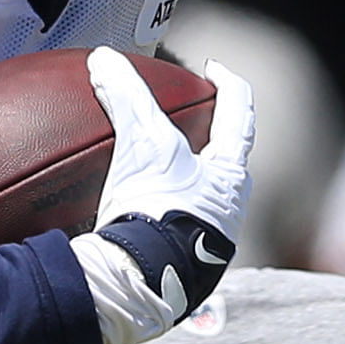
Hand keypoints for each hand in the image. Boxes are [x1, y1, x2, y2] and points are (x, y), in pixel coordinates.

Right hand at [73, 49, 253, 343]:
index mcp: (230, 176)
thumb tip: (105, 59)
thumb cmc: (157, 209)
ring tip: (153, 166)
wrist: (142, 283)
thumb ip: (126, 97)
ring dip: (183, 179)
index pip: (239, 114)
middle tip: (187, 121)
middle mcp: (228, 211)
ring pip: (201, 197)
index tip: (214, 70)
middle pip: (225, 160)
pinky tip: (132, 211)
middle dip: (208, 138)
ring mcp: (206, 242)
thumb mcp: (142, 144)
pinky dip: (158, 211)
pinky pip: (174, 227)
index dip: (228, 85)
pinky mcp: (181, 266)